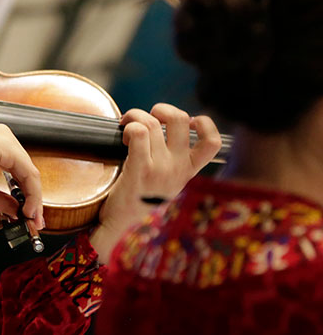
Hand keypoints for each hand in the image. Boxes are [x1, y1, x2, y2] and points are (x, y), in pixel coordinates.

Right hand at [0, 123, 44, 226]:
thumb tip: (16, 210)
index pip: (17, 170)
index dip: (25, 193)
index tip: (26, 214)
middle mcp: (2, 138)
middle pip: (26, 171)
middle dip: (33, 199)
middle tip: (34, 220)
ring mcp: (7, 141)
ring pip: (30, 174)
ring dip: (35, 199)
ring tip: (32, 219)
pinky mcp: (9, 148)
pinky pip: (28, 174)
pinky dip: (32, 194)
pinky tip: (28, 209)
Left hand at [90, 103, 221, 262]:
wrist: (121, 225)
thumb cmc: (138, 198)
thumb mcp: (166, 181)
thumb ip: (172, 160)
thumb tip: (166, 128)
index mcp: (188, 171)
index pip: (213, 143)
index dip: (204, 123)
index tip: (188, 121)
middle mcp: (178, 169)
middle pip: (179, 119)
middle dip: (161, 109)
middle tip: (147, 118)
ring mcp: (160, 170)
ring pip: (152, 123)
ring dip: (135, 116)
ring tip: (127, 126)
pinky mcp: (139, 170)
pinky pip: (138, 134)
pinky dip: (129, 125)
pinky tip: (123, 134)